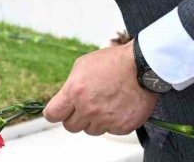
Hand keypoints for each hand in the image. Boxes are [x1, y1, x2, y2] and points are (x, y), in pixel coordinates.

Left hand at [43, 41, 157, 135]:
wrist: (141, 66)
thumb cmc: (113, 62)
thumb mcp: (82, 65)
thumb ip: (70, 86)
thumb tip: (65, 100)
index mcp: (75, 91)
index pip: (52, 114)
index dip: (53, 113)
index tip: (57, 112)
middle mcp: (88, 108)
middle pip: (70, 126)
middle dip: (74, 117)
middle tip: (83, 107)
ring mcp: (106, 119)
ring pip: (90, 130)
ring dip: (93, 121)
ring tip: (103, 104)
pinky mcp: (122, 126)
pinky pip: (110, 131)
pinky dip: (111, 122)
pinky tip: (116, 107)